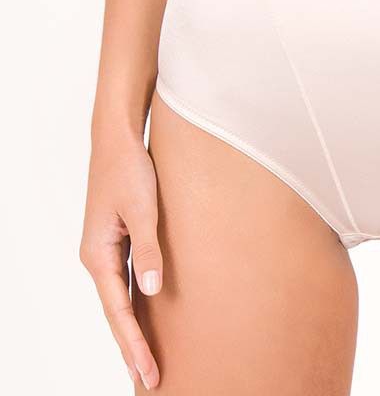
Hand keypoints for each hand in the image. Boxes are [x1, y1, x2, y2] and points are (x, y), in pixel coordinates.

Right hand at [80, 131, 162, 389]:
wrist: (118, 137)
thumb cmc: (129, 168)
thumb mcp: (143, 208)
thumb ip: (150, 249)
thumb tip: (152, 291)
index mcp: (98, 254)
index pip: (117, 311)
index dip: (134, 344)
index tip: (148, 372)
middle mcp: (98, 256)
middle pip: (115, 312)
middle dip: (131, 347)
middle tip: (150, 380)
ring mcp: (107, 248)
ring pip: (120, 298)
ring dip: (132, 328)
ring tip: (146, 359)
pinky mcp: (118, 237)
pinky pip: (125, 280)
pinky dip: (134, 303)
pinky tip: (145, 315)